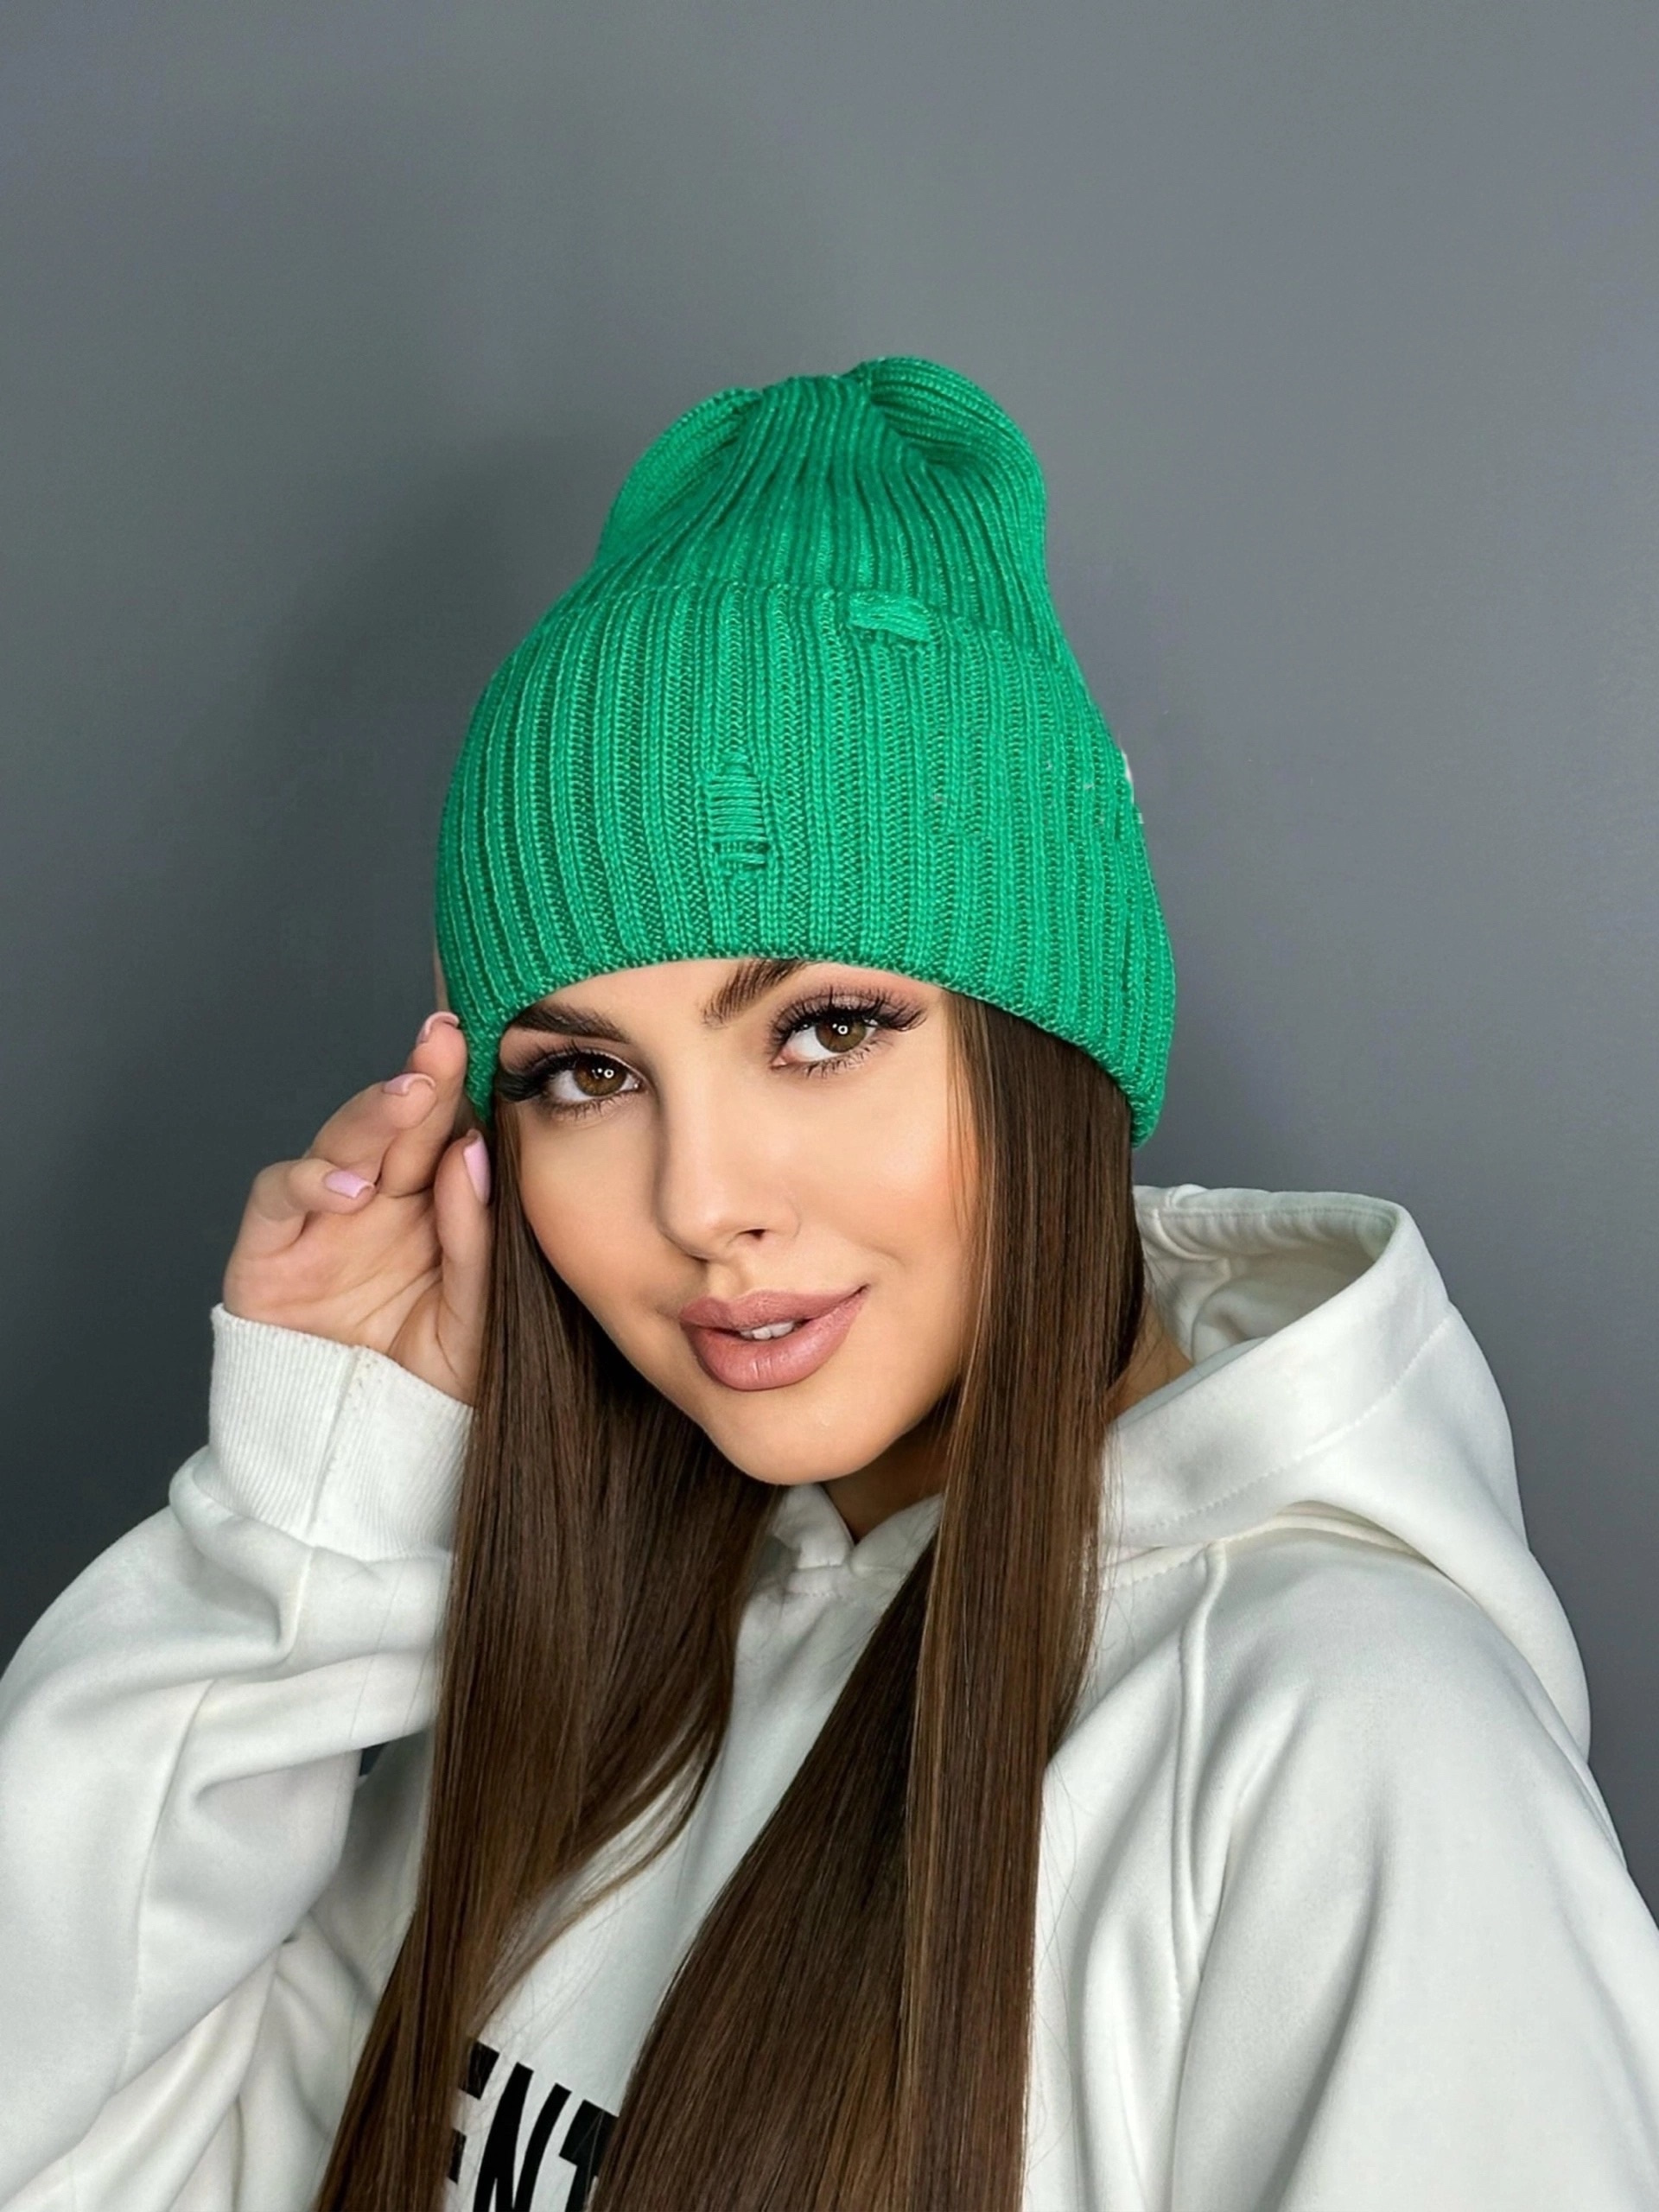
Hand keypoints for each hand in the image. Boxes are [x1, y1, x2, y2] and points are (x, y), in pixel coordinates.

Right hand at [221, 1012, 489, 1403]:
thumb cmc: (424, 1387)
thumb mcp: (476, 1320)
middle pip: (397, 1126)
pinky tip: (350, 1186)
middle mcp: (377, 1204)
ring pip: (340, 1143)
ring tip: (410, 1094)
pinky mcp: (269, 1249)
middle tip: (446, 1040)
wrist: (362, 1456)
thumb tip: (474, 1152)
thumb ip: (476, 1242)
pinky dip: (310, 1182)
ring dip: (372, 1115)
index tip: (491, 1044)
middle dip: (422, 1078)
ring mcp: (321, 1221)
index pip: (447, 1135)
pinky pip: (281, 1196)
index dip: (464, 1090)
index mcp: (433, 1210)